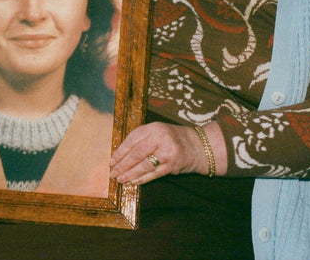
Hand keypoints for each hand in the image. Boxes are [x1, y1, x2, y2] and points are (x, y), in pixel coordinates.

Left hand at [109, 122, 224, 184]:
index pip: (131, 140)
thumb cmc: (172, 139)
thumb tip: (120, 155)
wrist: (198, 146)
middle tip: (113, 173)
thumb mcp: (157, 132)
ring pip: (143, 165)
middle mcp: (160, 138)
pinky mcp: (172, 165)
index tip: (111, 162)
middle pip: (136, 153)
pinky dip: (142, 178)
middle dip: (122, 165)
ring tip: (120, 179)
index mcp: (154, 128)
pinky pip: (153, 174)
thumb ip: (141, 140)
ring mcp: (167, 152)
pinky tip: (133, 182)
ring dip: (130, 174)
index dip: (119, 152)